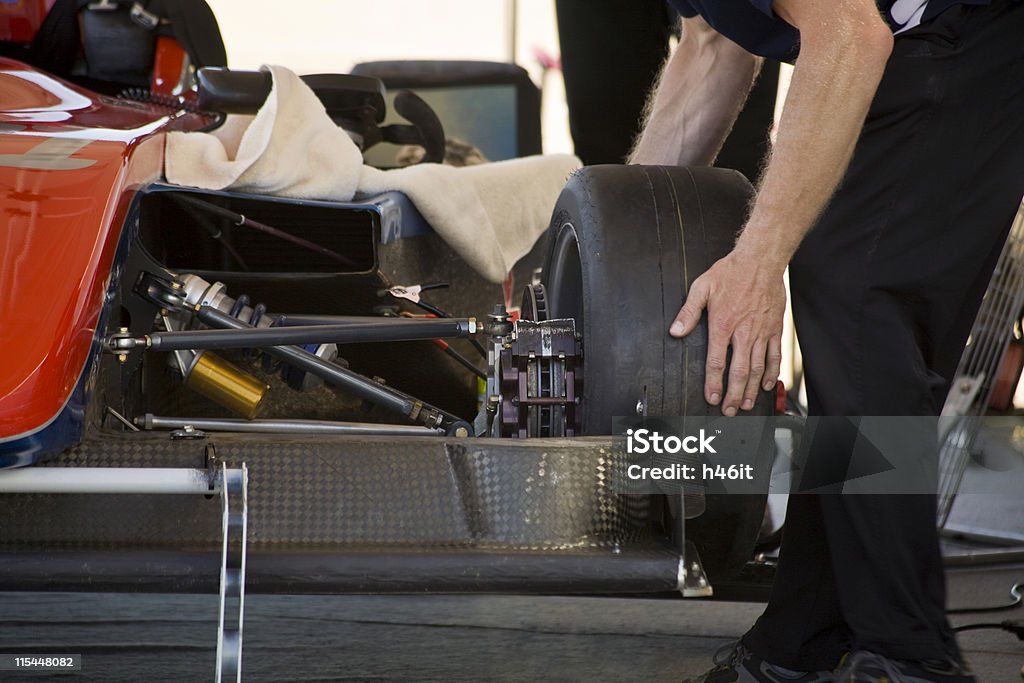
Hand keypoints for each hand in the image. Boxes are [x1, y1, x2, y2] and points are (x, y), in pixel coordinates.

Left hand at [669, 250, 785, 415]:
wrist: (760, 260)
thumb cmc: (730, 272)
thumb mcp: (702, 288)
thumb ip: (688, 312)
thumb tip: (675, 331)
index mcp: (723, 325)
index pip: (716, 362)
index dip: (713, 384)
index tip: (711, 398)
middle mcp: (743, 332)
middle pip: (738, 371)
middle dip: (733, 395)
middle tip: (729, 410)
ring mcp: (762, 332)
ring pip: (757, 368)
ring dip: (750, 389)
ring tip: (745, 404)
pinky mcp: (775, 328)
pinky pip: (774, 355)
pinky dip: (771, 373)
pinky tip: (765, 385)